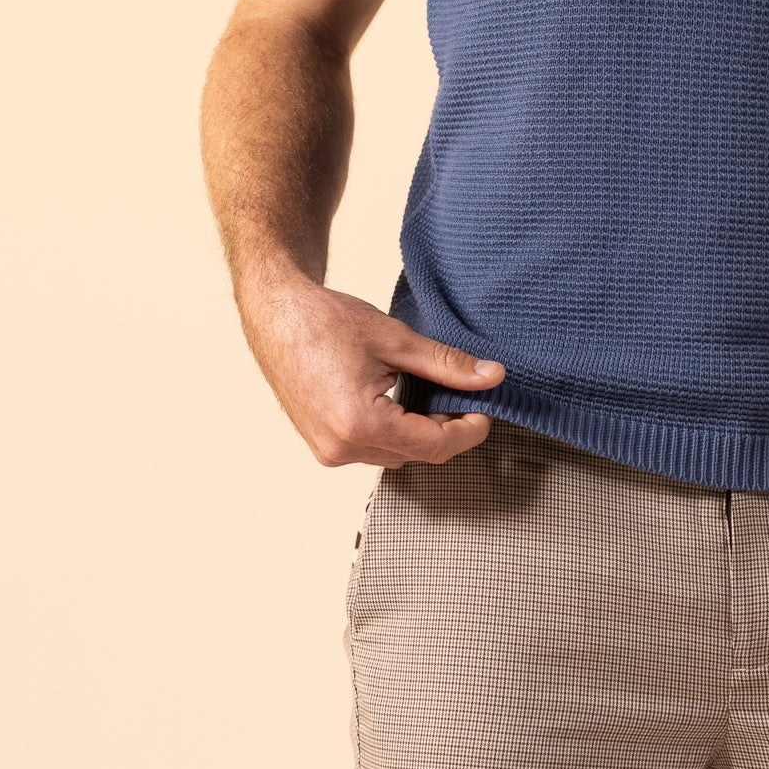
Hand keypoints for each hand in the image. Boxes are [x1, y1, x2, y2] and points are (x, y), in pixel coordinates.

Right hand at [239, 277, 505, 469]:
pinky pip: (372, 449)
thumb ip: (446, 364)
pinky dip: (395, 431)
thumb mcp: (396, 339)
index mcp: (359, 424)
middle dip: (446, 428)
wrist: (276, 314)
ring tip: (434, 394)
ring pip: (395, 454)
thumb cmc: (327, 321)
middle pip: (416, 453)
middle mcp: (341, 448)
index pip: (433, 446)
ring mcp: (328, 451)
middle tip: (465, 394)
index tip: (486, 410)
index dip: (468, 430)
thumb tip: (492, 377)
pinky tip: (403, 401)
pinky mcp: (323, 445)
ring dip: (420, 431)